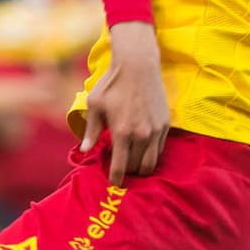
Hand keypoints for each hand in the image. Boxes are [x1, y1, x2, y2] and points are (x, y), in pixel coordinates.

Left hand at [80, 21, 168, 182]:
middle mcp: (141, 135)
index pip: (120, 166)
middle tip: (119, 168)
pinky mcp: (165, 124)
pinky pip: (160, 149)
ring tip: (131, 163)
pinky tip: (141, 150)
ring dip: (140, 167)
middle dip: (126, 171)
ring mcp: (155, 130)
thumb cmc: (112, 84)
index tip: (112, 184)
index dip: (115, 178)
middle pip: (136, 167)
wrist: (138, 65)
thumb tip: (84, 150)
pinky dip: (151, 155)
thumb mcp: (95, 105)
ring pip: (151, 162)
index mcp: (122, 132)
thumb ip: (91, 130)